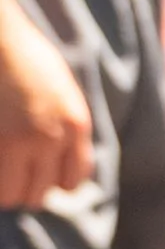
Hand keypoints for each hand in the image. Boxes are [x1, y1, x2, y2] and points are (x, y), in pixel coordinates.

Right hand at [0, 0, 93, 210]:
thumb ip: (64, 124)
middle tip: (8, 169)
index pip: (72, 180)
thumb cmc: (20, 52)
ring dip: (4, 188)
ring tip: (1, 169)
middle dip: (23, 187)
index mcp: (74, 124)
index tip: (34, 171)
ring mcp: (16, 141)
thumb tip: (60, 166)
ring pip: (13, 196)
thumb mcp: (59, 87)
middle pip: (40, 193)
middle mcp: (50, 138)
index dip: (52, 180)